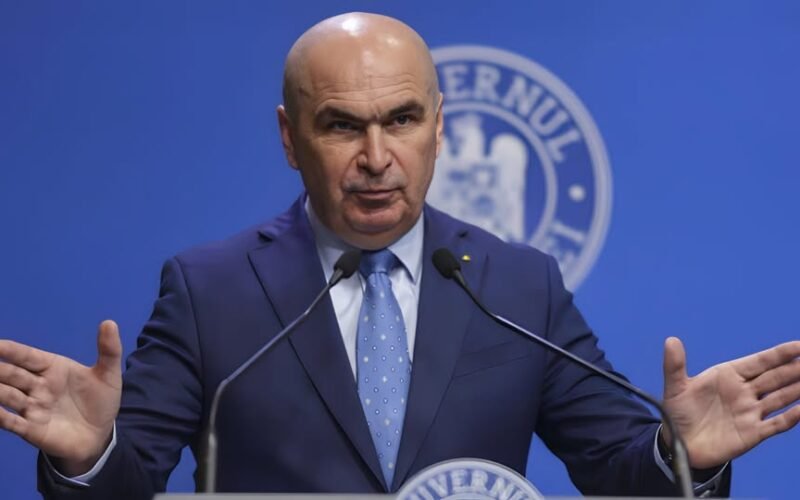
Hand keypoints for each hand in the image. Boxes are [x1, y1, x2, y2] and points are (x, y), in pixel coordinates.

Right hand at [0, 320, 121, 475]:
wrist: (100, 436)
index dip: (11, 350)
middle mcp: (37, 386)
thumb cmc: (99, 402)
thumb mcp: (108, 375)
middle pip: (12, 374)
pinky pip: (11, 422)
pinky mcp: (31, 429)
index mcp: (52, 368)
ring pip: (7, 395)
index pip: (27, 356)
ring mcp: (32, 408)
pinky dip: (1, 417)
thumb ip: (109, 350)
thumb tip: (109, 322)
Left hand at [661, 336, 799, 468]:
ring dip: (798, 388)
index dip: (779, 354)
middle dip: (795, 368)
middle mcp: (744, 392)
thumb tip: (671, 340)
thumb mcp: (675, 388)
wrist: (679, 444)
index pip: (759, 362)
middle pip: (776, 377)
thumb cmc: (679, 413)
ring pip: (781, 397)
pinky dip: (792, 417)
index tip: (799, 345)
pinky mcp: (753, 433)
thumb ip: (675, 365)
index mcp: (728, 376)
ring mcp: (750, 412)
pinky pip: (777, 423)